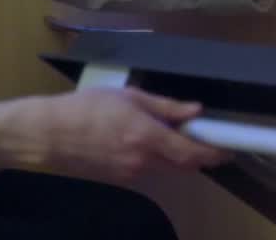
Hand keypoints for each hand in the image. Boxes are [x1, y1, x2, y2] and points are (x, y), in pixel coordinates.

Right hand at [0, 87, 231, 190]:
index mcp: (146, 137)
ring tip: (167, 131)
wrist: (47, 134)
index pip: (192, 153)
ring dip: (174, 154)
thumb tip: (195, 112)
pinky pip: (147, 168)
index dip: (214, 152)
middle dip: (197, 154)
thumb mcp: (129, 96)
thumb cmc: (86, 108)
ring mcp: (131, 173)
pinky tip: (141, 139)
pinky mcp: (120, 179)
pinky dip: (154, 157)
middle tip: (203, 136)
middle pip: (183, 164)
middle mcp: (142, 161)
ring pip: (166, 167)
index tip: (228, 148)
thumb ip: (166, 107)